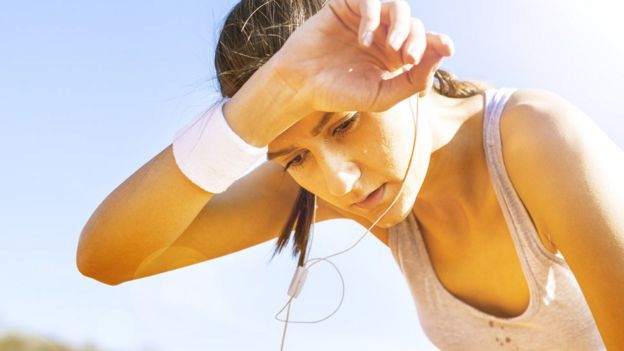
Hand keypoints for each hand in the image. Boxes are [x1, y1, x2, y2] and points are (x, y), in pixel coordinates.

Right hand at [271, 0, 453, 114]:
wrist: (300, 85)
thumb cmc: (339, 93)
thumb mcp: (382, 95)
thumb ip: (413, 79)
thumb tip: (443, 53)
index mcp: (394, 58)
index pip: (425, 44)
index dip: (439, 42)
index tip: (449, 48)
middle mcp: (383, 36)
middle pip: (415, 25)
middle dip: (418, 40)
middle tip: (408, 58)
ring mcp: (366, 20)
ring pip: (399, 8)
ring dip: (401, 25)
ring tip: (391, 47)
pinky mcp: (347, 6)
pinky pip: (370, 0)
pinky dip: (372, 16)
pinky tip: (363, 39)